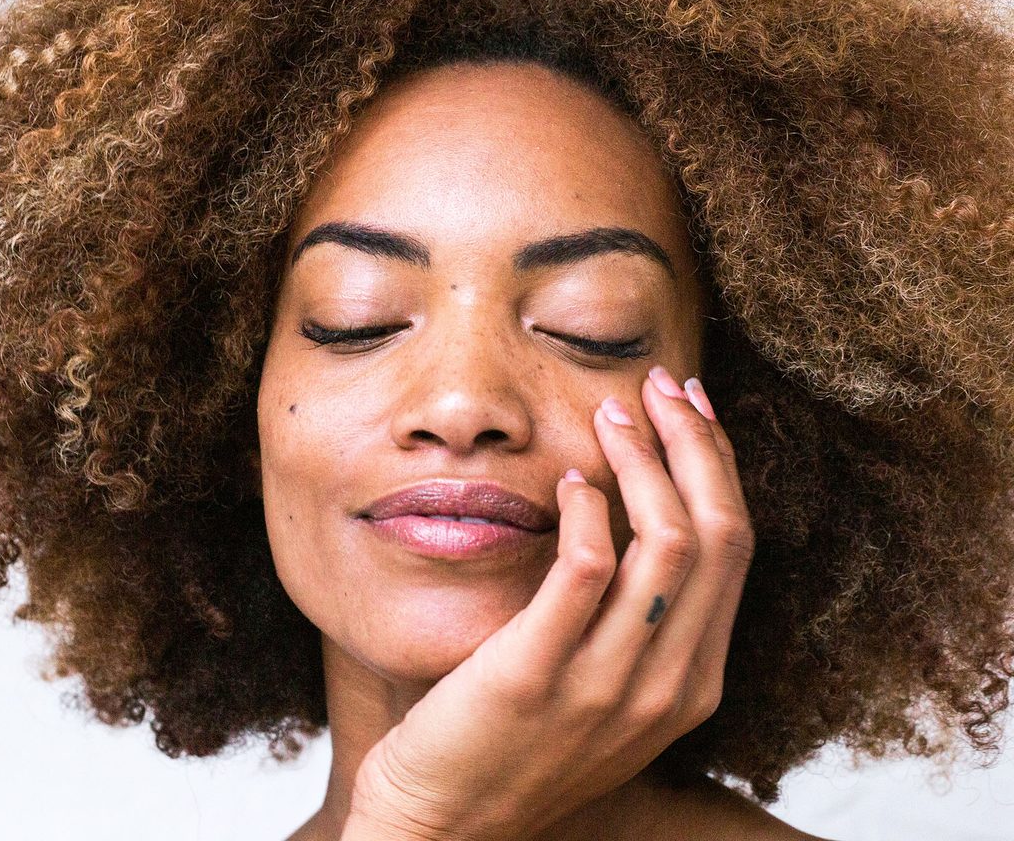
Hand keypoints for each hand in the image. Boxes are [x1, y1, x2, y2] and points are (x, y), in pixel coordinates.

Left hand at [345, 368, 754, 840]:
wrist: (447, 827)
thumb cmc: (522, 740)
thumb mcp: (610, 684)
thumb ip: (640, 613)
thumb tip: (644, 505)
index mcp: (694, 679)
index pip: (733, 546)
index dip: (718, 463)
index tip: (691, 405)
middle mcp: (667, 684)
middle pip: (716, 533)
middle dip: (695, 442)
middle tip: (659, 385)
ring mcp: (607, 685)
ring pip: (666, 543)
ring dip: (644, 460)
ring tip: (610, 414)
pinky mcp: (537, 676)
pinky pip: (586, 571)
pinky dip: (588, 510)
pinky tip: (570, 480)